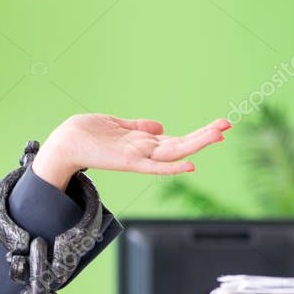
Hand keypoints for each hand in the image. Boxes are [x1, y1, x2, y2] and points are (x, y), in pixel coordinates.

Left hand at [32, 114, 231, 190]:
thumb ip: (139, 128)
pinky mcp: (128, 162)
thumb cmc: (88, 133)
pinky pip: (154, 167)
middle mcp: (145, 152)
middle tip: (229, 125)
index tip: (221, 126)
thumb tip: (161, 126)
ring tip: (219, 134)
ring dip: (197, 144)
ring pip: (174, 153)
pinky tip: (190, 165)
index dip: (198, 134)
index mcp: (144, 144)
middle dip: (205, 136)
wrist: (65, 142)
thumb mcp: (118, 126)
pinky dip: (172, 168)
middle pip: (182, 146)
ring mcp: (138, 157)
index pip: (177, 141)